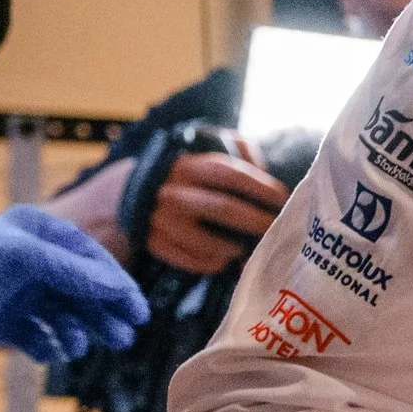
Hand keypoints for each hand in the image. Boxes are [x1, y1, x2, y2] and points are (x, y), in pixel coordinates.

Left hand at [0, 204, 150, 362]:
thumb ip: (74, 272)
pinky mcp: (2, 321)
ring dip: (78, 331)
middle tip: (122, 337)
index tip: (137, 311)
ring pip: (63, 314)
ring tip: (82, 347)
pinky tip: (52, 351)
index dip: (116, 285)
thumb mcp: (25, 258)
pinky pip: (38, 335)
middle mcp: (32, 261)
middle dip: (102, 313)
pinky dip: (49, 344)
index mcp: (39, 234)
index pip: (90, 259)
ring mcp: (18, 292)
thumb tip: (118, 288)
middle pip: (82, 290)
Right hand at [147, 148, 289, 273]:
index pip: (231, 175)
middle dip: (256, 222)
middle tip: (276, 229)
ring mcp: (160, 220)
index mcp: (189, 165)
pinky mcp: (154, 243)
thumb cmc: (186, 171)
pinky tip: (225, 259)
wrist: (129, 190)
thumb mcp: (206, 148)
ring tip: (248, 248)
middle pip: (223, 209)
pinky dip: (213, 263)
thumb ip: (238, 149)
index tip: (283, 200)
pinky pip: (191, 261)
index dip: (261, 188)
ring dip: (234, 248)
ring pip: (206, 242)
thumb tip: (264, 169)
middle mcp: (172, 192)